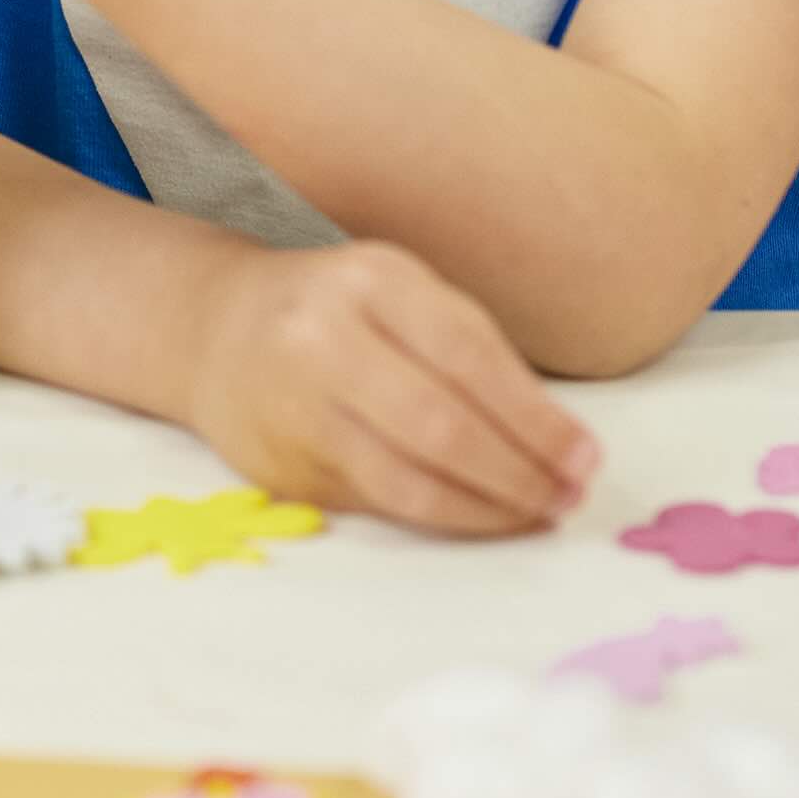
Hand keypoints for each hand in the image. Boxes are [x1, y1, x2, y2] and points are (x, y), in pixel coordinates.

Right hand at [184, 237, 599, 537]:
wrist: (213, 328)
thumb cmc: (335, 310)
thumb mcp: (398, 294)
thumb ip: (469, 350)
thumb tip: (559, 439)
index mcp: (370, 279)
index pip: (469, 355)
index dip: (535, 418)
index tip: (585, 457)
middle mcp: (325, 337)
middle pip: (441, 424)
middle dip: (519, 472)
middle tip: (566, 498)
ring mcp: (297, 406)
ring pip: (410, 478)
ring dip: (487, 508)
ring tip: (534, 513)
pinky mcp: (284, 467)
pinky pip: (381, 504)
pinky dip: (442, 518)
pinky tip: (476, 516)